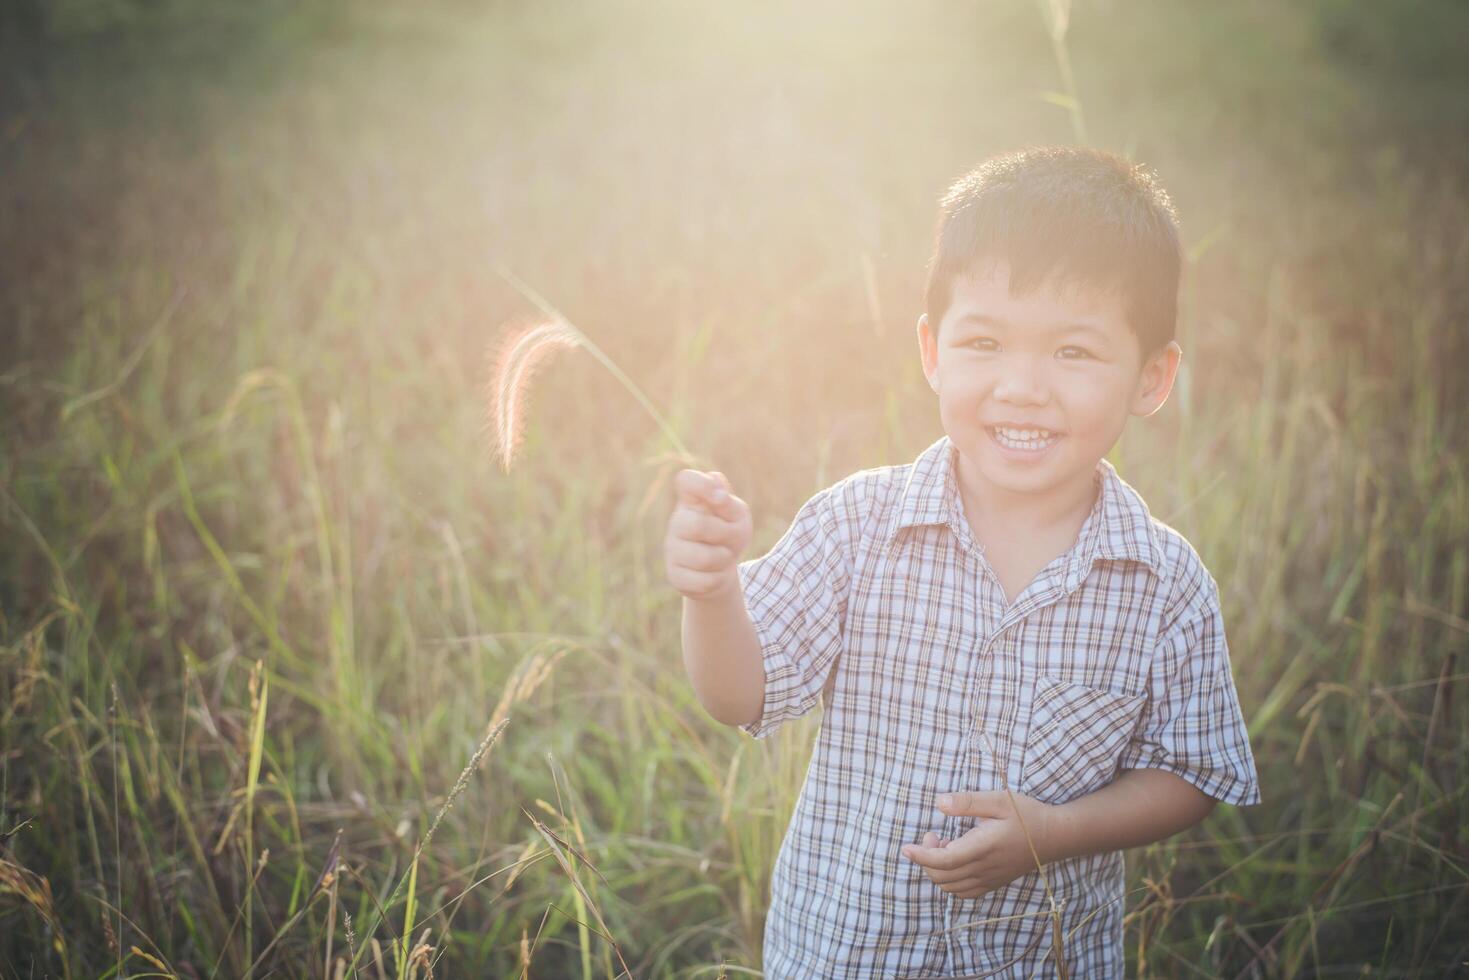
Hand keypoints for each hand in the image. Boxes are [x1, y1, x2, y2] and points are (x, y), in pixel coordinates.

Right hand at [664, 469, 752, 600]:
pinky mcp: (674, 575)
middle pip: (697, 525)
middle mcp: (677, 521)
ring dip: (724, 558)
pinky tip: (714, 573)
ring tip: (723, 556)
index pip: (686, 480)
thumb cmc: (728, 534)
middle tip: (729, 537)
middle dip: (724, 534)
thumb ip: (727, 501)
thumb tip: (716, 481)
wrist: (722, 568)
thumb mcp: (736, 516)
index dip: (703, 486)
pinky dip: (718, 578)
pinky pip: (705, 580)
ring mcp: (672, 549)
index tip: (721, 498)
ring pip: (703, 558)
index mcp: (692, 500)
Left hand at [900, 790, 1058, 899]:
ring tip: (945, 845)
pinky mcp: (994, 883)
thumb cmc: (1026, 814)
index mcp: (983, 847)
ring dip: (938, 870)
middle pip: (942, 876)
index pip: (944, 860)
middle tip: (934, 834)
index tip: (905, 846)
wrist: (1055, 836)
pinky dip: (950, 882)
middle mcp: (985, 868)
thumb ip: (968, 802)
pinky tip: (956, 860)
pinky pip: (964, 892)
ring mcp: (990, 879)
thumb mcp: (998, 800)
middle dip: (927, 858)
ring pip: (951, 887)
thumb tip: (939, 803)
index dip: (921, 855)